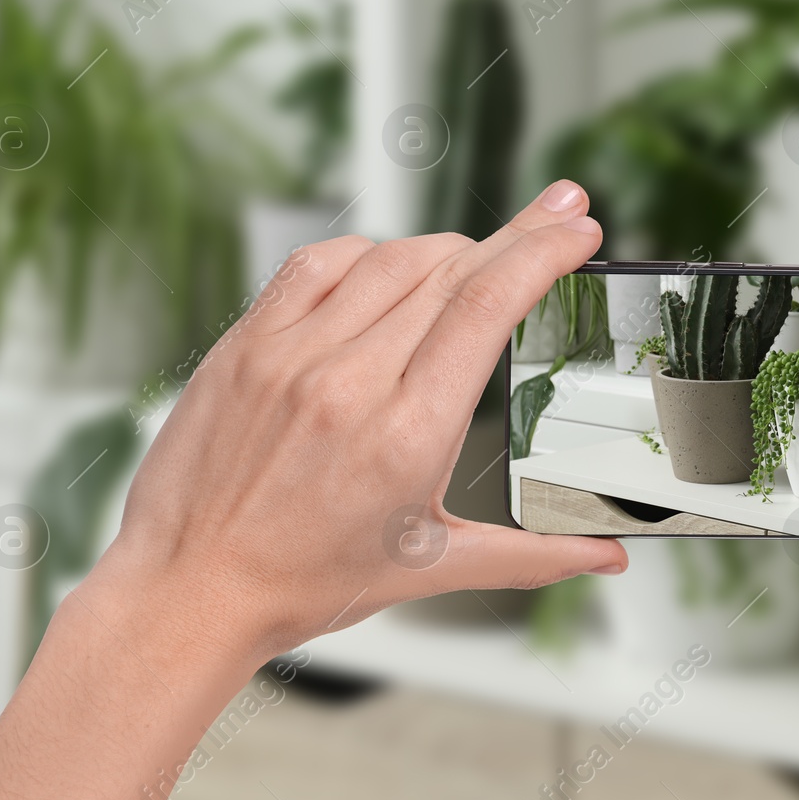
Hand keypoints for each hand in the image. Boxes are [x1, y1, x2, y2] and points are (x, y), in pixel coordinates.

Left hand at [90, 178, 628, 665]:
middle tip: (560, 210)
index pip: (488, 306)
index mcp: (406, 434)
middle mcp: (349, 382)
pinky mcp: (245, 344)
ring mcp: (289, 354)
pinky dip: (365, 252)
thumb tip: (609, 559)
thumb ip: (533, 556)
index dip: (543, 252)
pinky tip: (388, 263)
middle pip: (451, 269)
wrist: (189, 589)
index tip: (580, 227)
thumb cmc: (305, 583)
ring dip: (447, 245)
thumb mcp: (431, 569)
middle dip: (518, 234)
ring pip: (388, 258)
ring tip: (481, 253)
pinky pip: (315, 265)